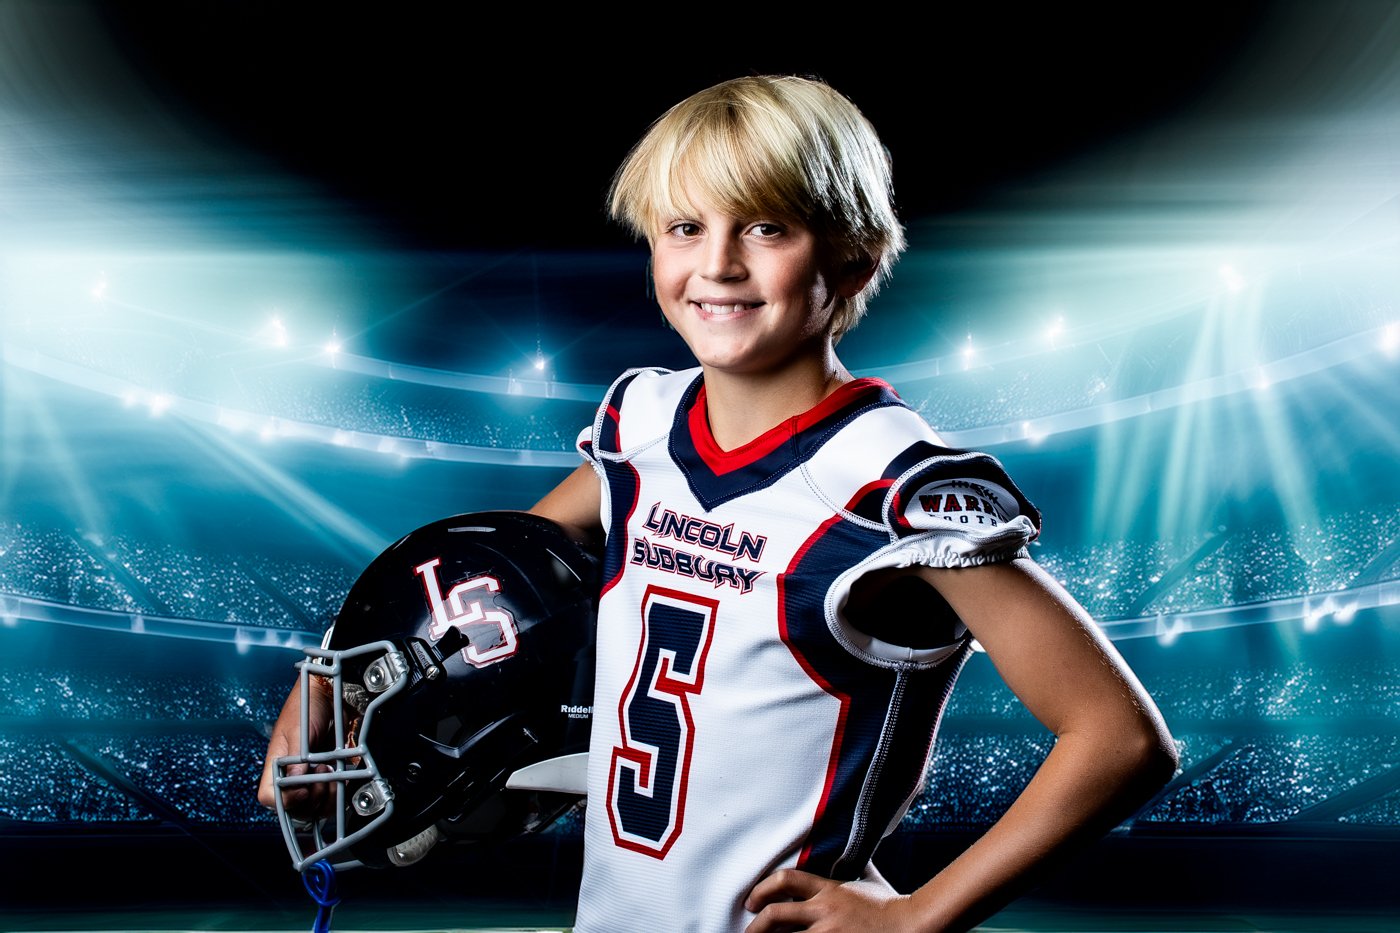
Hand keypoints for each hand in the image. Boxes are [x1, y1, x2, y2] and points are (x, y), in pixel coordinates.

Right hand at [256, 675, 336, 820]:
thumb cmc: (307, 706)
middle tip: (321, 774)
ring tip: (331, 771)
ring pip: (315, 807)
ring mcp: (311, 777)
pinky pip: (332, 797)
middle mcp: (291, 775)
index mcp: (276, 765)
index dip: (285, 800)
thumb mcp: (298, 729)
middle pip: (294, 808)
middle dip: (310, 798)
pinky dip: (338, 792)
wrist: (331, 693)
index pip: (269, 797)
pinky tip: (342, 775)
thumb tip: (294, 782)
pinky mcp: (329, 775)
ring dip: (326, 796)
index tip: (303, 789)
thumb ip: (295, 757)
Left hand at [745, 868, 918, 932]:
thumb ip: (858, 866)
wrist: (914, 925)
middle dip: (755, 926)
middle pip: (776, 915)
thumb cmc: (893, 907)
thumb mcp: (871, 881)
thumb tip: (857, 847)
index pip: (786, 879)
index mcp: (829, 889)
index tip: (751, 901)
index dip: (762, 888)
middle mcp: (824, 910)